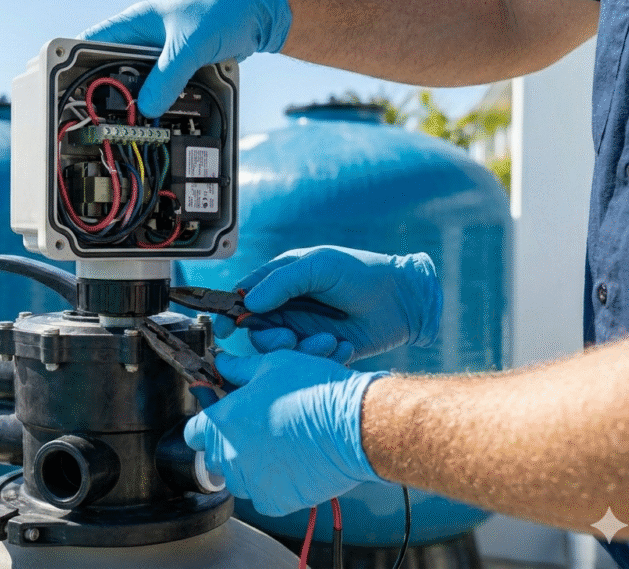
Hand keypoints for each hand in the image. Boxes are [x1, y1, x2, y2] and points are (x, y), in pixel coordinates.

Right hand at [77, 0, 290, 116]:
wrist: (260, 14)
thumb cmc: (223, 11)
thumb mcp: (189, 47)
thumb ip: (167, 78)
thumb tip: (147, 107)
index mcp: (137, 23)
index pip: (93, 42)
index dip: (77, 65)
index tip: (72, 90)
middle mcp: (145, 38)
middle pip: (114, 69)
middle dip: (110, 91)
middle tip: (104, 116)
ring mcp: (162, 54)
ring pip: (139, 82)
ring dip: (139, 99)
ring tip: (130, 120)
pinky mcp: (179, 67)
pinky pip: (162, 88)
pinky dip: (161, 100)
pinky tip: (159, 114)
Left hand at [185, 346, 387, 516]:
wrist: (354, 426)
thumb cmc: (314, 391)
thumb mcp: (271, 365)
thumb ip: (238, 369)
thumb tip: (222, 363)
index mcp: (221, 422)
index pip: (193, 432)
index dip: (207, 424)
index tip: (222, 420)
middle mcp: (229, 456)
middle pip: (215, 457)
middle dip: (229, 445)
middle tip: (257, 431)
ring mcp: (250, 482)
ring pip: (238, 479)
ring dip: (250, 467)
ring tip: (278, 447)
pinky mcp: (274, 502)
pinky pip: (264, 496)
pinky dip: (274, 485)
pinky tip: (292, 465)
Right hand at [215, 246, 442, 360]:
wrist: (403, 301)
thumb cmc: (362, 272)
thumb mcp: (320, 266)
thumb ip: (282, 280)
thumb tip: (249, 302)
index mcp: (280, 281)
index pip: (243, 297)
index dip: (229, 313)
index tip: (225, 329)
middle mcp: (287, 307)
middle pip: (257, 331)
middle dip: (271, 340)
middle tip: (291, 340)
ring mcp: (303, 330)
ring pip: (280, 352)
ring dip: (301, 351)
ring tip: (329, 342)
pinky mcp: (320, 351)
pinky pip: (306, 363)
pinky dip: (322, 358)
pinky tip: (343, 347)